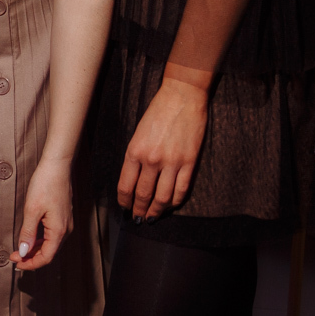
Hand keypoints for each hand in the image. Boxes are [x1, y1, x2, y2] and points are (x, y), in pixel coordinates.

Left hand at [16, 155, 73, 270]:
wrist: (57, 166)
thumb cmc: (46, 184)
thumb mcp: (32, 210)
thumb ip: (27, 233)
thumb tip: (23, 251)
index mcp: (59, 230)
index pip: (46, 257)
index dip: (31, 263)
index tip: (16, 262)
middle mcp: (65, 229)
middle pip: (49, 252)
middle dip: (31, 257)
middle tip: (15, 256)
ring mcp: (65, 223)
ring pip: (50, 244)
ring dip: (35, 249)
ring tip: (20, 249)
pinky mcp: (63, 217)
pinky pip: (52, 235)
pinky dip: (41, 240)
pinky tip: (31, 238)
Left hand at [117, 70, 208, 220]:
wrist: (182, 97)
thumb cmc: (158, 112)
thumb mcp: (138, 134)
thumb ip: (136, 158)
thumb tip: (134, 182)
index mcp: (134, 151)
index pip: (125, 186)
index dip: (124, 202)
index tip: (125, 208)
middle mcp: (151, 160)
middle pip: (143, 196)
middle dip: (139, 211)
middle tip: (138, 218)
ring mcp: (172, 162)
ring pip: (162, 199)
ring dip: (156, 212)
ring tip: (152, 218)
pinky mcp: (189, 162)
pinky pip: (181, 190)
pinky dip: (175, 202)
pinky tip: (170, 206)